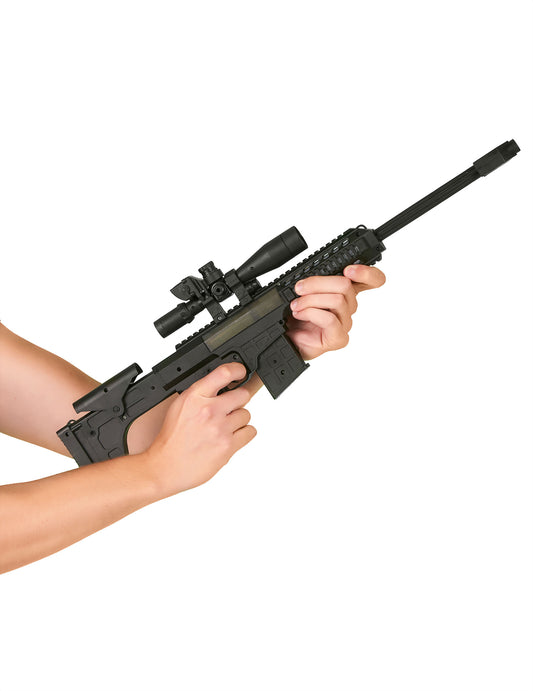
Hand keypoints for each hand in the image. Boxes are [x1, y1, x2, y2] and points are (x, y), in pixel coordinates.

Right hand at [142, 363, 255, 497]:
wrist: (165, 467)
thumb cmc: (171, 439)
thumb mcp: (180, 406)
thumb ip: (201, 394)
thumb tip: (224, 385)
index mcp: (194, 396)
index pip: (224, 373)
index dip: (238, 370)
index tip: (241, 372)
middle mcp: (208, 410)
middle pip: (243, 394)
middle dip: (237, 401)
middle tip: (228, 409)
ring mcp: (220, 428)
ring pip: (246, 414)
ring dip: (238, 420)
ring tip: (224, 427)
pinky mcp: (228, 446)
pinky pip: (250, 432)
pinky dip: (243, 434)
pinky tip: (230, 437)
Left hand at [286, 264, 385, 359]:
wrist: (287, 338)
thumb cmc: (297, 315)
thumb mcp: (304, 291)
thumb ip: (314, 281)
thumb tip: (309, 276)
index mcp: (346, 292)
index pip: (373, 280)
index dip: (367, 273)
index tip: (348, 270)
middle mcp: (349, 307)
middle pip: (346, 285)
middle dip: (317, 283)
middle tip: (299, 288)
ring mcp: (345, 323)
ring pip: (337, 300)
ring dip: (310, 299)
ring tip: (296, 305)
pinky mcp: (339, 338)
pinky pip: (330, 319)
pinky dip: (310, 313)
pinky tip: (300, 314)